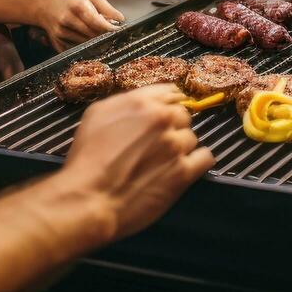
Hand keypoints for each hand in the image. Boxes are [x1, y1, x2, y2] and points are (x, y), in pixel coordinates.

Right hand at [30, 0, 124, 51]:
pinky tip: (87, 40)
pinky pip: (76, 49)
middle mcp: (67, 20)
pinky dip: (85, 47)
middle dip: (104, 37)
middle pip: (92, 35)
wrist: (43, 3)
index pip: (97, 22)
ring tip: (99, 36)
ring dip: (95, 42)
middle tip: (112, 35)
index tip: (118, 31)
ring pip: (85, 44)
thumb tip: (121, 20)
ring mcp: (60, 33)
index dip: (109, 29)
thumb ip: (107, 8)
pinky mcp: (57, 43)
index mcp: (77, 5)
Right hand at [60, 85, 214, 241]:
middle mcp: (163, 119)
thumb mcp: (96, 115)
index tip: (165, 116)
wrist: (88, 199)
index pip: (171, 93)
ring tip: (161, 162)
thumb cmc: (86, 160)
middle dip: (173, 127)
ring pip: (191, 138)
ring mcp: (175, 145)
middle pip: (183, 115)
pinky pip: (205, 158)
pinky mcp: (183, 172)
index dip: (168, 105)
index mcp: (142, 102)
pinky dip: (198, 162)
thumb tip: (142, 102)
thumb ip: (124, 103)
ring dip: (181, 147)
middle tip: (156, 144)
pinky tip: (185, 168)